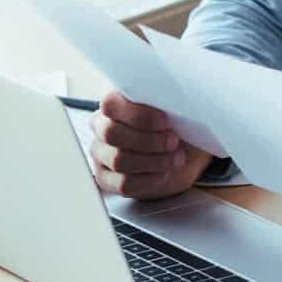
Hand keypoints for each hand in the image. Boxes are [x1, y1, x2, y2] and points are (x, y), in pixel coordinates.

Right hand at [88, 90, 214, 198]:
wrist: (181, 150)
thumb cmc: (172, 125)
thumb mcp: (170, 107)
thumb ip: (163, 101)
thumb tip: (174, 98)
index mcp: (112, 103)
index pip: (110, 105)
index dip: (138, 115)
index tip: (165, 121)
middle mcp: (100, 127)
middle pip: (111, 133)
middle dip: (149, 140)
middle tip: (173, 141)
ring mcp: (101, 154)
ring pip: (119, 160)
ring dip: (154, 161)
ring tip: (174, 158)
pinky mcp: (107, 179)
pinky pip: (124, 183)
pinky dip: (150, 179)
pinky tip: (164, 173)